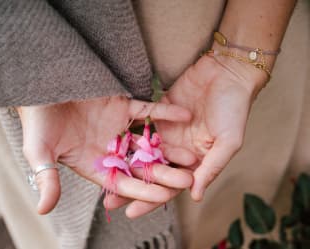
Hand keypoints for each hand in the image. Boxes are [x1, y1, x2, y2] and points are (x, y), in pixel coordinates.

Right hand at [18, 96, 192, 213]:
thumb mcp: (39, 151)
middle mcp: (111, 149)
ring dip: (170, 147)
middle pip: (141, 166)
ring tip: (192, 155)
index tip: (163, 197)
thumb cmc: (37, 121)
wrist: (41, 88)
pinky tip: (185, 114)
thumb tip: (43, 210)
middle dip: (163, 174)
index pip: (122, 182)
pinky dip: (165, 113)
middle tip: (188, 180)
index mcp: (94, 164)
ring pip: (149, 141)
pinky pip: (148, 111)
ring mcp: (119, 128)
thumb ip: (47, 178)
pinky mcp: (124, 107)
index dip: (141, 190)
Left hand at [107, 54, 265, 216]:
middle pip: (152, 173)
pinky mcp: (159, 113)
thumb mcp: (228, 142)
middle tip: (108, 201)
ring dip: (125, 164)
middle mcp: (179, 149)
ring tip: (103, 175)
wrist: (227, 73)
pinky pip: (141, 127)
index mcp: (196, 160)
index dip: (151, 200)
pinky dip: (127, 136)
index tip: (131, 212)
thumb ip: (211, 168)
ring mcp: (168, 131)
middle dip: (131, 187)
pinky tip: (110, 145)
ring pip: (143, 153)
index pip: (171, 185)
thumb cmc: (234, 109)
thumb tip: (195, 196)